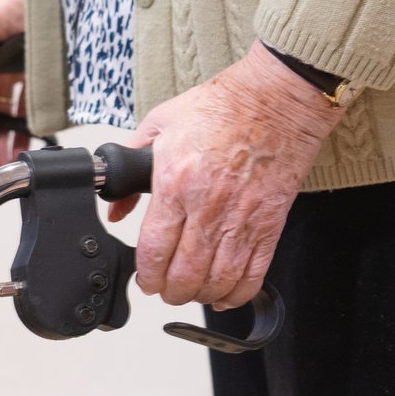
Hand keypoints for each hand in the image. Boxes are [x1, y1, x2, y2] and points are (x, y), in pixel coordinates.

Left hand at [110, 41, 342, 310]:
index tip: (145, 278)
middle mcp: (210, 207)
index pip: (154, 249)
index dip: (146, 274)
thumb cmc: (222, 107)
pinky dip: (237, 294)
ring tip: (191, 291)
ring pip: (218, 282)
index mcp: (177, 182)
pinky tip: (224, 294)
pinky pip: (253, 275)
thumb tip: (117, 207)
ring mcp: (243, 219)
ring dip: (200, 296)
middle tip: (165, 288)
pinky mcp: (270, 224)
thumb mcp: (160, 124)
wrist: (277, 99)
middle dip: (169, 291)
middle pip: (185, 275)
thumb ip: (130, 165)